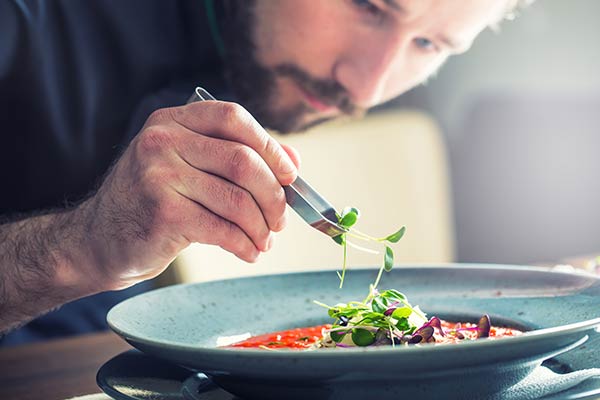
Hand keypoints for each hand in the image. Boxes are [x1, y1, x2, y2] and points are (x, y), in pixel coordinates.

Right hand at [76, 101, 299, 288]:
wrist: (99, 239)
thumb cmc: (154, 201)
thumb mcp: (189, 167)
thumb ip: (238, 157)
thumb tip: (293, 161)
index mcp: (173, 121)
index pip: (234, 118)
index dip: (271, 146)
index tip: (289, 175)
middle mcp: (163, 141)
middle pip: (243, 161)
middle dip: (273, 196)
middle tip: (280, 220)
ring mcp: (159, 176)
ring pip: (237, 199)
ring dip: (261, 227)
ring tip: (264, 241)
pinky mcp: (162, 213)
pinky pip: (223, 229)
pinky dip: (245, 245)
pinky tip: (248, 252)